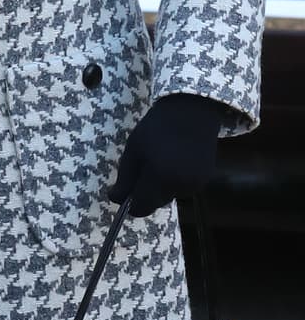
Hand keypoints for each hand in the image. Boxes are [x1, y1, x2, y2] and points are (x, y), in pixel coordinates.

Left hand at [106, 93, 227, 216]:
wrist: (191, 112)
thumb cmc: (156, 128)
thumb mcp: (133, 150)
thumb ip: (125, 178)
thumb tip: (115, 200)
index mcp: (159, 178)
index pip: (141, 207)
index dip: (130, 203)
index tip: (125, 191)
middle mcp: (180, 186)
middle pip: (155, 203)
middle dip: (145, 192)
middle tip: (143, 166)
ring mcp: (195, 185)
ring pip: (169, 196)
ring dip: (160, 187)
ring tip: (160, 160)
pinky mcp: (204, 180)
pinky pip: (182, 189)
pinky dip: (175, 181)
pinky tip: (174, 161)